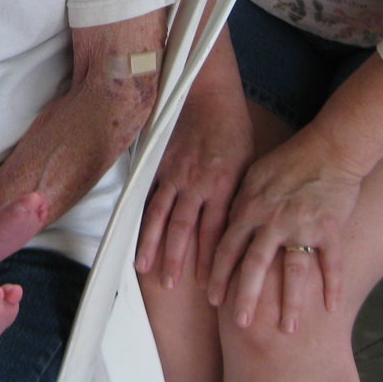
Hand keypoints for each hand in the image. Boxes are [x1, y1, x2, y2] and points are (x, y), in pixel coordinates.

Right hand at [136, 86, 253, 289]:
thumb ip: (237, 197)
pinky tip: (135, 232)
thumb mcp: (247, 164)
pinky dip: (142, 215)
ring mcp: (173, 174)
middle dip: (177, 260)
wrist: (207, 94)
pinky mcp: (158, 163)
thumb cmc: (233, 127)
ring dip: (152, 243)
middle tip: (170, 284)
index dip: (211, 262)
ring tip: (144, 267)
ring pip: (160, 216)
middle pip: (184, 230)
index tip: (210, 286)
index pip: (215, 233)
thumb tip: (235, 229)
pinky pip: (148, 194)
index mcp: (222, 186)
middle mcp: (196, 184)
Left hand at [206, 131, 360, 333]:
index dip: (219, 274)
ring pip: (293, 270)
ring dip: (290, 302)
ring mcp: (302, 226)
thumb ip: (238, 203)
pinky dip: (333, 286)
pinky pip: (332, 263)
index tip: (213, 300)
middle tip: (239, 323)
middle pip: (254, 265)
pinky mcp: (330, 228)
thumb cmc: (287, 159)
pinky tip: (331, 308)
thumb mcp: (252, 175)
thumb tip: (222, 224)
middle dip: (245, 296)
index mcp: (250, 207)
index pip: (227, 247)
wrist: (327, 147)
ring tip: (288, 329)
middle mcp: (272, 220)